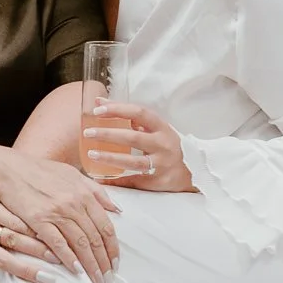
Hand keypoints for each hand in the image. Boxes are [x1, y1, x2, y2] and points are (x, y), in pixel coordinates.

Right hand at [0, 154, 120, 282]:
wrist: (10, 170)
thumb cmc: (41, 172)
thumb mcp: (73, 174)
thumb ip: (96, 190)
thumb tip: (116, 209)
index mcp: (85, 194)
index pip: (106, 227)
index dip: (113, 248)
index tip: (116, 264)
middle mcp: (74, 204)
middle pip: (96, 239)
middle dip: (105, 262)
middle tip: (109, 280)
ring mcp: (57, 212)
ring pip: (81, 244)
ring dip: (91, 265)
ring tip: (96, 280)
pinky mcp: (39, 220)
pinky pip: (58, 244)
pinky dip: (69, 259)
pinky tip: (76, 271)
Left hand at [81, 100, 196, 191]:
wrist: (194, 170)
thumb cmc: (167, 144)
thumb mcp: (155, 127)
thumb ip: (129, 116)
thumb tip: (99, 101)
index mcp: (161, 127)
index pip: (138, 113)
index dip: (118, 109)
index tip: (98, 110)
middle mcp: (163, 144)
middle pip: (133, 138)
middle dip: (108, 135)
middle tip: (88, 133)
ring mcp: (161, 164)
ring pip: (133, 162)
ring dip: (110, 158)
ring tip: (92, 154)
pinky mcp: (158, 181)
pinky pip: (133, 180)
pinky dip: (116, 180)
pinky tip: (101, 178)